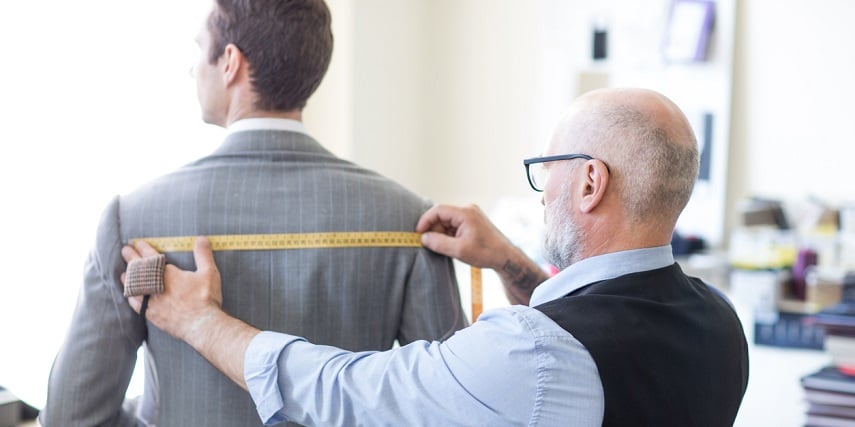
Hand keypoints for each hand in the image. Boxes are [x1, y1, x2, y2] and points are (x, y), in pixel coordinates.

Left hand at [121, 237, 223, 342]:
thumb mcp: (209, 273)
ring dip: (128, 278)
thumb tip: (201, 239)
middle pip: (139, 270)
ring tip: (123, 273)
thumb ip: (203, 255)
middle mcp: (155, 287)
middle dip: (131, 258)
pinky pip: (136, 305)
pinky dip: (131, 298)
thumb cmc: (205, 298)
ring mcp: (151, 302)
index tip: (138, 243)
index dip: (144, 248)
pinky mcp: (152, 315)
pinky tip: (130, 297)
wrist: (201, 325)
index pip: (151, 257)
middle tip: (125, 250)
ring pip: (134, 287)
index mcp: (167, 274)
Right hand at [417, 204, 547, 304]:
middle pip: (442, 216)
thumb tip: (423, 238)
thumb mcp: (459, 250)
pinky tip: (451, 246)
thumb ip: (439, 243)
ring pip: (447, 222)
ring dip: (441, 234)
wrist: (505, 257)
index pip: (438, 210)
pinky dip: (449, 235)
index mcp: (465, 213)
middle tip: (431, 245)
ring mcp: (470, 216)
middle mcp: (468, 210)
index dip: (425, 221)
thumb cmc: (486, 253)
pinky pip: (454, 225)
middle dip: (434, 230)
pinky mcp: (472, 222)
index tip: (418, 233)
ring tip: (445, 248)